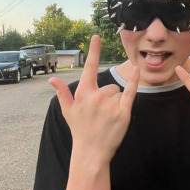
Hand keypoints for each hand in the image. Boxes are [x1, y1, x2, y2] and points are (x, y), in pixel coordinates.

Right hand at [49, 35, 138, 162]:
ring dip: (115, 103)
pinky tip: (137, 71)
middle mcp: (96, 97)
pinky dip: (134, 82)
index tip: (96, 36)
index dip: (93, 51)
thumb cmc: (80, 130)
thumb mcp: (68, 111)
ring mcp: (110, 105)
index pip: (89, 67)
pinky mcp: (123, 113)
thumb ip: (62, 93)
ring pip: (118, 93)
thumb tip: (52, 80)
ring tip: (107, 119)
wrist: (91, 152)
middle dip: (107, 98)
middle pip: (109, 86)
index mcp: (83, 94)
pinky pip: (130, 92)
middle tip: (100, 115)